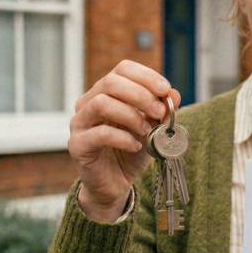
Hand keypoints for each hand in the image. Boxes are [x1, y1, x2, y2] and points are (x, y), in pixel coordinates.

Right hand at [68, 60, 180, 222]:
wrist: (116, 184)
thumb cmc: (132, 150)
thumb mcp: (154, 128)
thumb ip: (162, 111)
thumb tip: (174, 93)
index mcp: (106, 92)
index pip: (122, 69)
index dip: (145, 76)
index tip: (165, 90)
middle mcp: (89, 102)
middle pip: (111, 82)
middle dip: (140, 94)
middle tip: (159, 111)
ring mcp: (79, 123)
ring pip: (101, 103)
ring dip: (131, 115)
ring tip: (147, 130)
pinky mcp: (77, 144)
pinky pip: (99, 133)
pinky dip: (123, 138)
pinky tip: (135, 146)